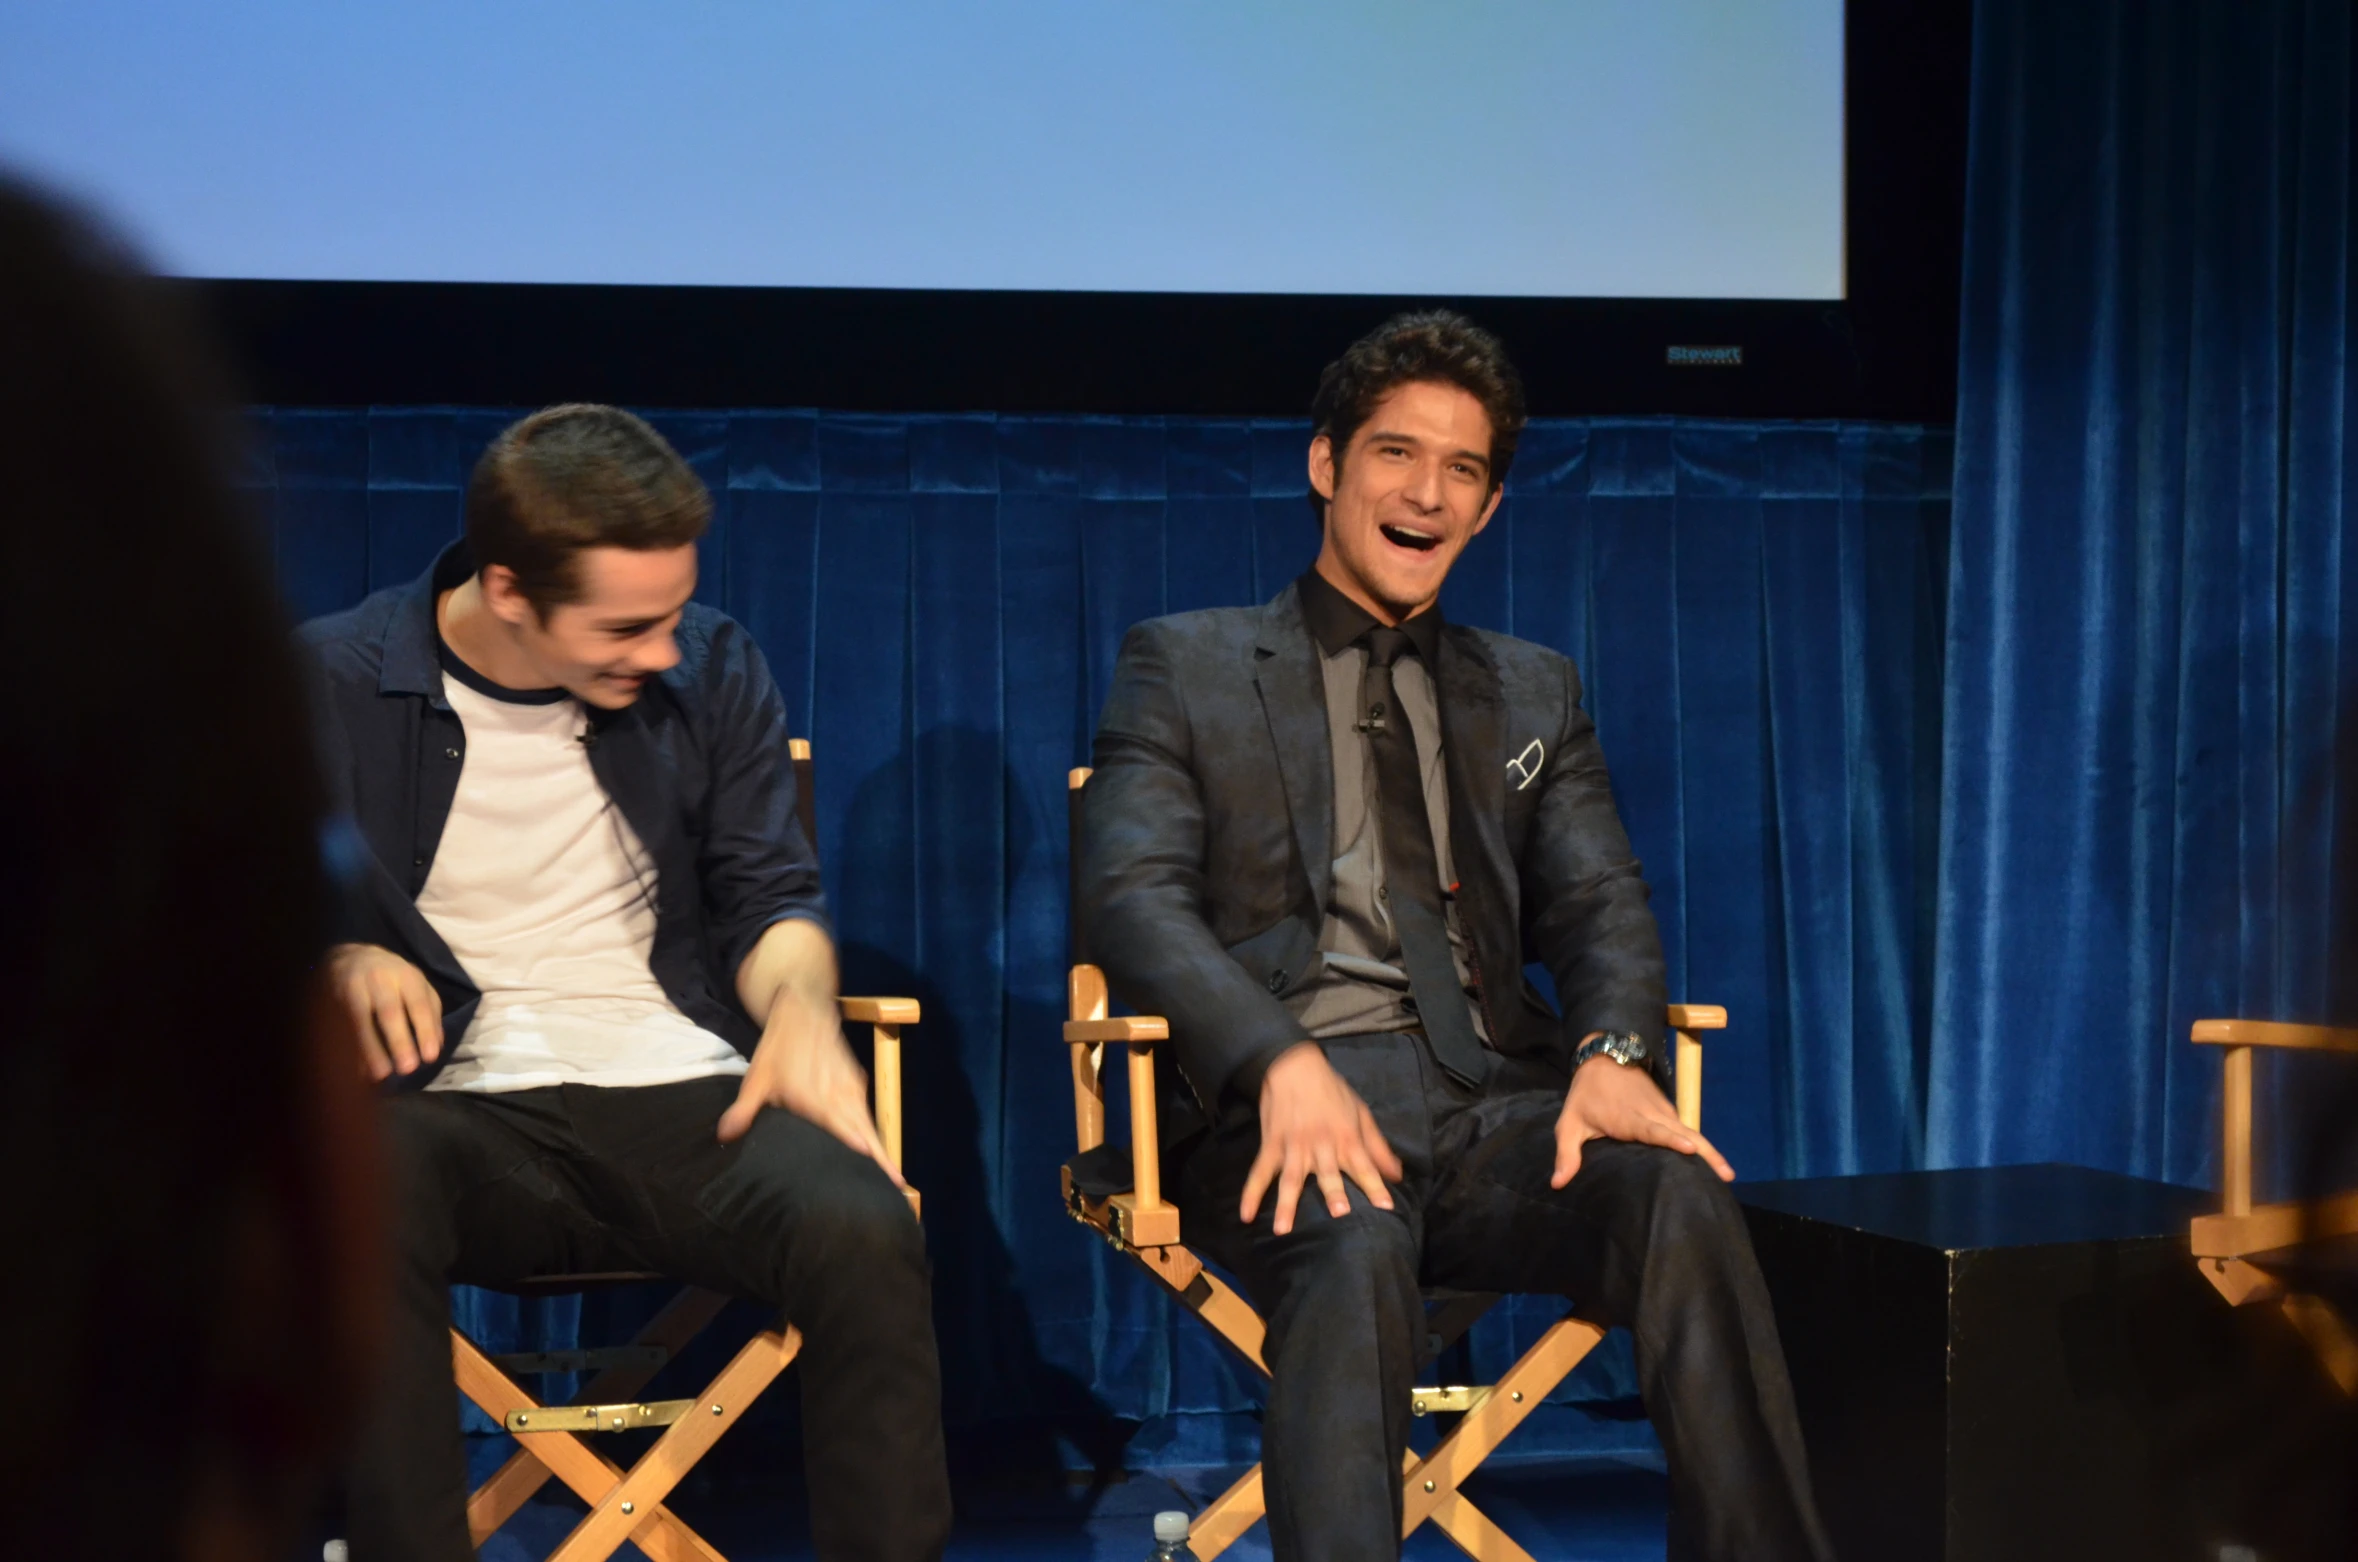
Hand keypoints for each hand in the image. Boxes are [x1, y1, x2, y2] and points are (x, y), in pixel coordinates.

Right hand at [327, 942, 443, 1081]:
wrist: (349, 957)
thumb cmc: (393, 977)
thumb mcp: (417, 986)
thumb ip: (431, 1013)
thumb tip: (437, 1045)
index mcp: (406, 976)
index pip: (418, 1004)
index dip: (424, 1030)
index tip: (430, 1058)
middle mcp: (379, 979)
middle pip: (389, 1012)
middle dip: (398, 1041)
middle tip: (408, 1068)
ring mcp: (352, 987)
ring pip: (359, 1020)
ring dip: (369, 1048)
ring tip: (380, 1074)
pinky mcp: (331, 997)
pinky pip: (339, 1024)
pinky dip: (348, 1046)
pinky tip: (355, 1067)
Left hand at [717, 985, 903, 1185]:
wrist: (805, 1008)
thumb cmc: (780, 1047)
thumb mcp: (756, 1078)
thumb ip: (743, 1110)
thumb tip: (724, 1136)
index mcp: (818, 1100)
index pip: (847, 1133)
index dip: (865, 1155)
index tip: (884, 1178)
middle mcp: (841, 1096)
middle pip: (868, 1134)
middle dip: (883, 1162)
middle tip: (898, 1188)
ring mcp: (852, 1088)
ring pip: (870, 1124)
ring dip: (880, 1149)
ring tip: (891, 1177)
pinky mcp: (856, 1081)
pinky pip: (867, 1113)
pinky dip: (871, 1131)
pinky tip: (871, 1147)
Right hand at [1240, 1043, 1403, 1235]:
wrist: (1294, 1068)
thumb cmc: (1332, 1092)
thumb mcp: (1361, 1113)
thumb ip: (1378, 1147)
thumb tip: (1397, 1175)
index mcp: (1345, 1138)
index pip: (1364, 1166)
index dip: (1375, 1186)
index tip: (1386, 1208)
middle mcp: (1320, 1146)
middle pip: (1328, 1173)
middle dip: (1334, 1192)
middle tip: (1339, 1213)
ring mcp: (1293, 1147)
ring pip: (1290, 1178)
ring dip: (1286, 1203)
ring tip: (1282, 1230)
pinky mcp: (1271, 1146)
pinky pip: (1259, 1172)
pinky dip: (1250, 1193)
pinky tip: (1245, 1214)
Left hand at [1551, 1052, 1733, 1186]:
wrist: (1606, 1057)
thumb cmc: (1586, 1094)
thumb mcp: (1569, 1122)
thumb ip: (1566, 1153)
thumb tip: (1557, 1184)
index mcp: (1629, 1118)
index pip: (1653, 1130)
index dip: (1671, 1140)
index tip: (1690, 1149)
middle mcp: (1653, 1114)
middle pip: (1684, 1134)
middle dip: (1706, 1153)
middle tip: (1727, 1176)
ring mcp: (1664, 1112)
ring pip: (1691, 1132)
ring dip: (1709, 1151)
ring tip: (1727, 1175)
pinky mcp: (1669, 1112)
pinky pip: (1688, 1130)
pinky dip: (1702, 1146)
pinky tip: (1714, 1165)